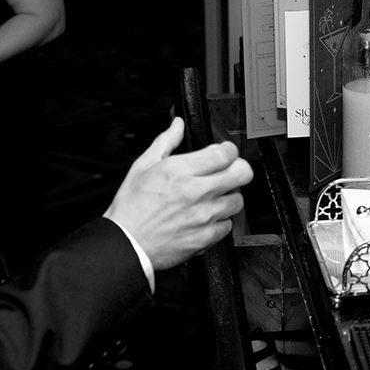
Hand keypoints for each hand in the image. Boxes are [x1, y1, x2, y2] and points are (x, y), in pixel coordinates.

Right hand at [104, 117, 254, 270]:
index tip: (225, 153)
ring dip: (229, 196)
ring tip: (214, 197)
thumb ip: (165, 142)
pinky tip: (207, 217)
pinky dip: (221, 220)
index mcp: (181, 171)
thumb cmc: (131, 208)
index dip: (229, 150)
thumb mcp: (143, 166)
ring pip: (238, 200)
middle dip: (238, 169)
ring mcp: (204, 216)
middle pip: (242, 173)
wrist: (127, 244)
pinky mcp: (206, 237)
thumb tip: (177, 126)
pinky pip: (228, 225)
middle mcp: (196, 192)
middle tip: (228, 172)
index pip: (225, 153)